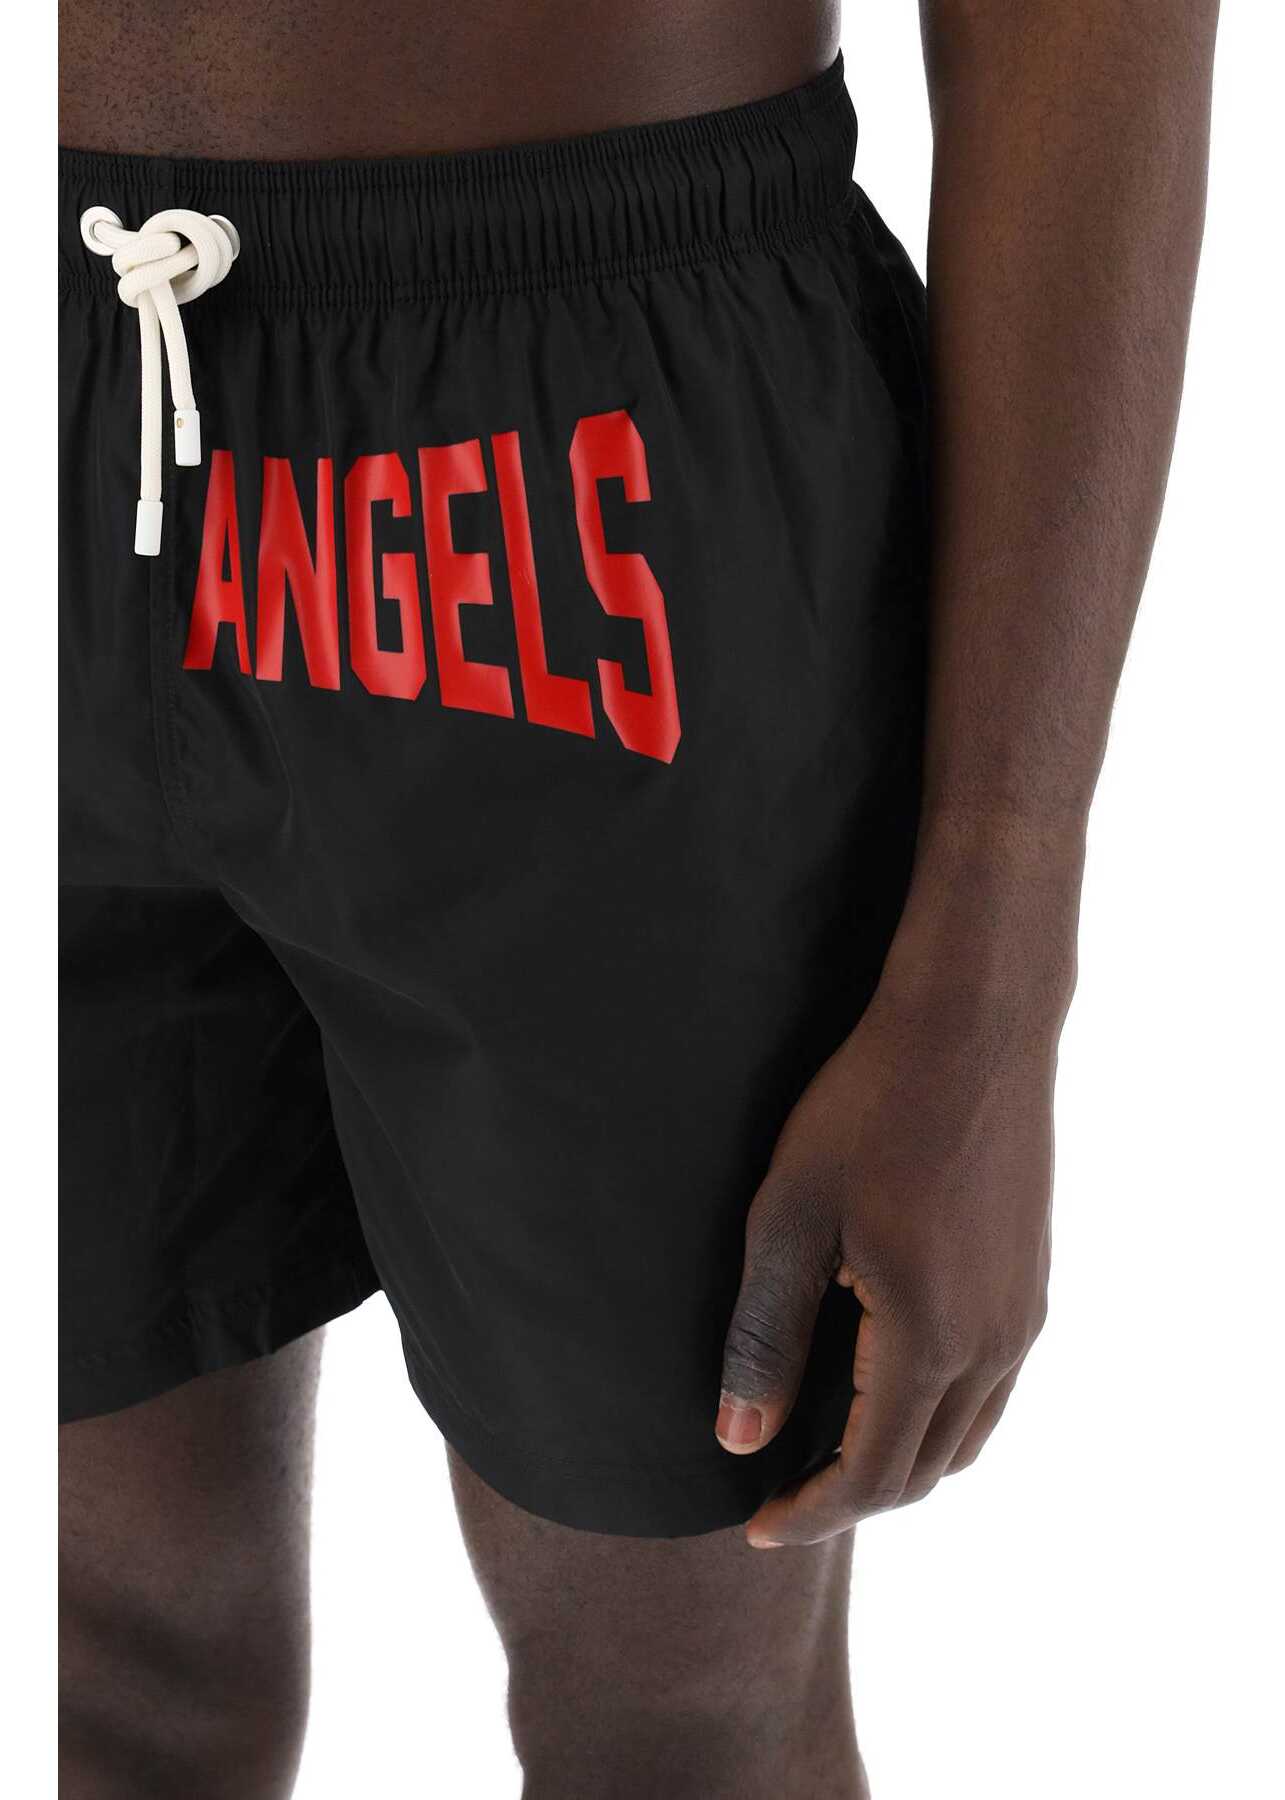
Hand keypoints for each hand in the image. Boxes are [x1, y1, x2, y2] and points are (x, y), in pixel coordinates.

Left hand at [715, 962, 1055, 1546]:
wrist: (970, 1028)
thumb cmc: (865, 1111)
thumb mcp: (790, 1221)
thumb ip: (766, 1336)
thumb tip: (741, 1441)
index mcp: (929, 1341)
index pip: (872, 1477)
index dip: (810, 1514)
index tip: (756, 1527)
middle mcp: (993, 1345)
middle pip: (925, 1471)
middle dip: (852, 1497)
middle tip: (782, 1492)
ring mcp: (1023, 1314)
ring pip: (967, 1436)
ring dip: (900, 1462)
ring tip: (830, 1450)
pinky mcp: (1032, 1281)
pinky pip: (992, 1389)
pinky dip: (939, 1417)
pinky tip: (889, 1383)